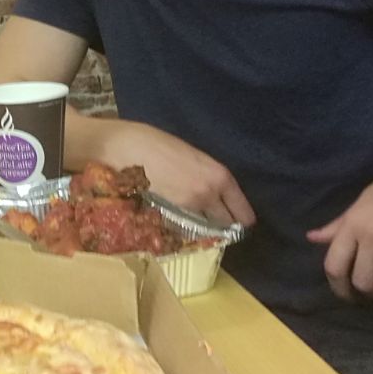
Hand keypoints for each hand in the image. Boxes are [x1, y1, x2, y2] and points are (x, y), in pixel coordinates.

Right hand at [86, 118, 254, 226]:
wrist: (130, 148)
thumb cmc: (160, 145)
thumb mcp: (194, 158)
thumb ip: (209, 177)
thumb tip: (215, 195)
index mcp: (220, 177)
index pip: (242, 212)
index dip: (241, 219)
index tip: (238, 223)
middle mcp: (209, 195)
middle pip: (225, 224)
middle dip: (222, 226)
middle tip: (215, 224)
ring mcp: (188, 208)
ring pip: (203, 228)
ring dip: (200, 227)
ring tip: (191, 219)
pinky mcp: (168, 216)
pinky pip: (183, 228)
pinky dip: (181, 227)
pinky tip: (173, 217)